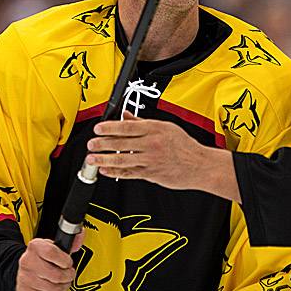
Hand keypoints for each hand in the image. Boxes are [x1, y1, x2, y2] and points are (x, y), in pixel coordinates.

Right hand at [15, 232, 84, 290]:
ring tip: (65, 281)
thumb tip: (80, 234)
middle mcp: (28, 261)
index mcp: (35, 247)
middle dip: (69, 275)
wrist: (22, 268)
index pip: (52, 253)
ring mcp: (26, 277)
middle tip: (70, 273)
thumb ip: (69, 243)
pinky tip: (58, 289)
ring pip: (54, 288)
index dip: (65, 261)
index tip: (69, 262)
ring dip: (65, 286)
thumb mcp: (53, 246)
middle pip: (56, 274)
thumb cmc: (40, 257)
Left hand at [86, 112, 240, 201]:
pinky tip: (105, 171)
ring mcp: (151, 160)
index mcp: (155, 129)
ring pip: (123, 160)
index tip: (98, 128)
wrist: (199, 165)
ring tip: (91, 159)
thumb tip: (125, 115)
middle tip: (91, 144)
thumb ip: (143, 122)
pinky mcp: (151, 174)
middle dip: (102, 144)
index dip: (110, 127)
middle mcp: (152, 144)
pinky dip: (116, 173)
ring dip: (104, 160)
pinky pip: (129, 173)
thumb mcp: (166, 127)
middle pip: (122, 143)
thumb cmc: (184, 146)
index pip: (128, 127)